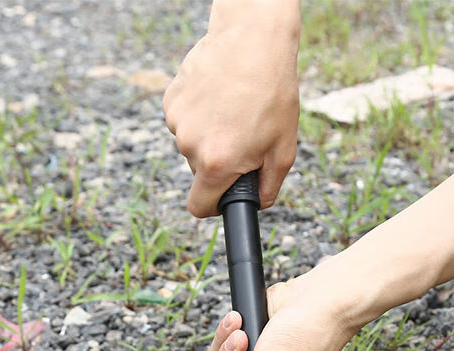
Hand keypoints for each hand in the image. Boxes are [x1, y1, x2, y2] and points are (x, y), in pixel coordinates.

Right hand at [162, 1, 300, 217]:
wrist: (253, 41)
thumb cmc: (273, 96)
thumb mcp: (283, 151)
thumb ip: (268, 188)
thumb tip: (257, 204)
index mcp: (217, 164)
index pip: (199, 206)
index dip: (213, 206)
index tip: (223, 197)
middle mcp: (190, 145)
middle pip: (199, 171)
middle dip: (219, 161)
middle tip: (243, 135)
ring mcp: (177, 121)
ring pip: (192, 144)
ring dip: (209, 135)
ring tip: (233, 111)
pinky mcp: (170, 99)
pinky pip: (184, 121)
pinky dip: (199, 114)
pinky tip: (218, 97)